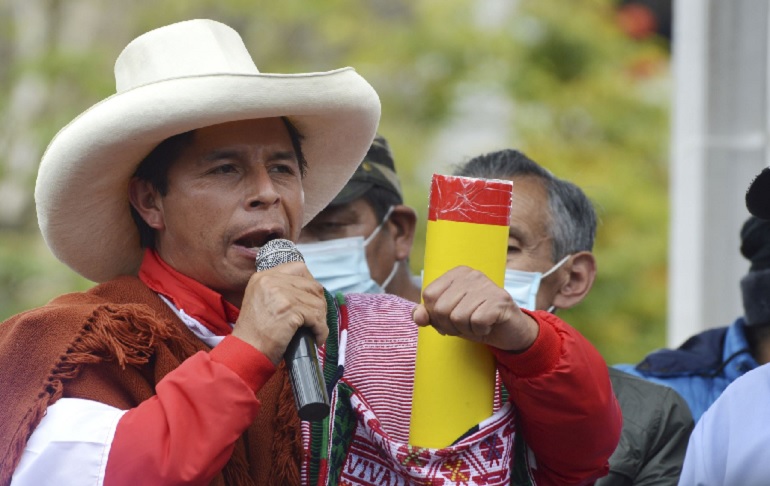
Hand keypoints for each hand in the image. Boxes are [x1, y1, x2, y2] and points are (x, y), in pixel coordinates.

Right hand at [233, 262, 327, 364]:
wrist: (246, 351)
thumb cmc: (255, 333)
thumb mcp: (261, 301)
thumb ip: (279, 290)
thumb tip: (309, 291)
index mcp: (263, 277)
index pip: (299, 268)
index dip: (310, 285)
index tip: (312, 301)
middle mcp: (271, 280)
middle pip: (312, 285)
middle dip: (319, 304)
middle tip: (317, 320)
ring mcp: (280, 294)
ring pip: (317, 302)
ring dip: (321, 319)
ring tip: (316, 331)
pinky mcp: (289, 309)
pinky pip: (317, 317)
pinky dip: (321, 330)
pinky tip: (317, 338)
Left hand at [412, 266, 538, 351]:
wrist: (509, 331)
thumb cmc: (476, 321)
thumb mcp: (448, 318)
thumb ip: (430, 315)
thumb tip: (417, 316)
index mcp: (456, 274)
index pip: (429, 295)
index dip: (435, 315)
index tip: (451, 319)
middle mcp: (471, 274)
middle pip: (441, 308)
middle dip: (450, 325)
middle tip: (466, 324)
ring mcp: (487, 285)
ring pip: (457, 317)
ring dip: (466, 329)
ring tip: (478, 324)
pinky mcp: (500, 300)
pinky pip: (476, 322)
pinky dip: (480, 331)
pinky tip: (488, 326)